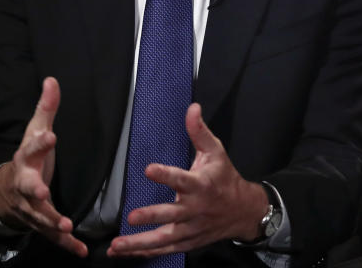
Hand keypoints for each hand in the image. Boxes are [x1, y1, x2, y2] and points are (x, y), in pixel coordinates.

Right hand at [0, 77, 86, 257]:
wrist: (5, 193)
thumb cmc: (28, 158)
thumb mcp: (36, 131)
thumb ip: (46, 109)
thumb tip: (52, 79)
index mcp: (26, 159)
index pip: (32, 147)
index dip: (41, 142)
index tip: (51, 135)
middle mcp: (26, 184)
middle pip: (27, 186)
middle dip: (34, 189)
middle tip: (41, 191)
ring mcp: (31, 206)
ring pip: (40, 215)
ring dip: (52, 220)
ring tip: (66, 225)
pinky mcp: (41, 223)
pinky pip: (53, 235)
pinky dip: (67, 244)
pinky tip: (82, 250)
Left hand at [107, 103, 268, 257]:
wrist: (244, 211)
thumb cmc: (225, 178)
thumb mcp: (216, 152)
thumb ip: (200, 131)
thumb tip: (192, 108)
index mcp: (201, 185)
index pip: (182, 179)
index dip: (166, 175)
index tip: (149, 169)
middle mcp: (195, 209)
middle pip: (171, 214)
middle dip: (151, 216)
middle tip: (131, 217)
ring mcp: (191, 228)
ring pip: (164, 238)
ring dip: (140, 243)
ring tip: (117, 245)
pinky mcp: (188, 241)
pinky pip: (165, 249)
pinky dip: (146, 253)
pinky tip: (126, 253)